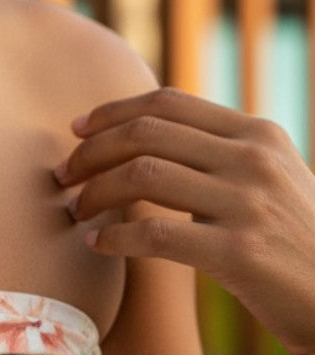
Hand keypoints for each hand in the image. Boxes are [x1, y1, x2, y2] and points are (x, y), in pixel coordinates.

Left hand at [53, 86, 314, 354]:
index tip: (77, 129)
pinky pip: (156, 233)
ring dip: (95, 191)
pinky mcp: (240, 252)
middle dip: (92, 151)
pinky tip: (98, 244)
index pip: (167, 102)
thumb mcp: (271, 179)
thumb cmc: (295, 244)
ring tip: (76, 209)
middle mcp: (254, 159)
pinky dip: (116, 236)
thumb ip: (220, 151)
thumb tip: (140, 132)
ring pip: (143, 175)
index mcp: (258, 133)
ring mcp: (250, 203)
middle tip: (63, 174)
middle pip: (146, 133)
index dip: (113, 111)